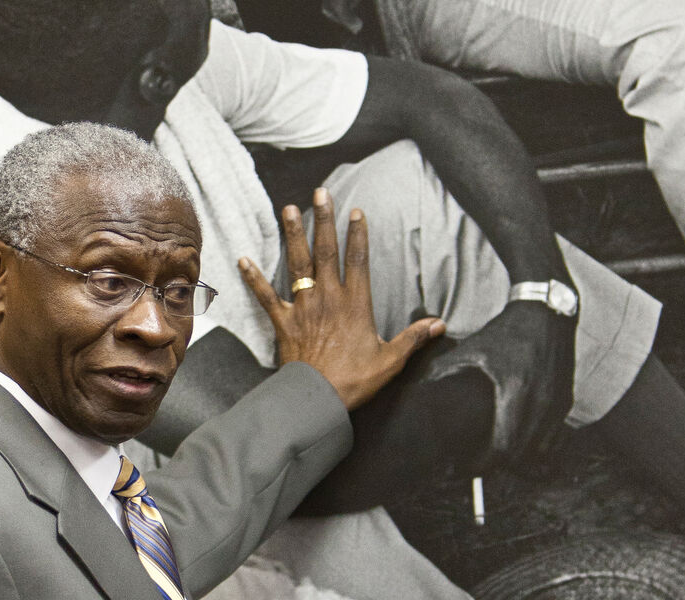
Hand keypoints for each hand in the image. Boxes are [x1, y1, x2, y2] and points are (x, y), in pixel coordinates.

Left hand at [238, 188, 444, 409]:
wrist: (318, 398)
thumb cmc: (356, 380)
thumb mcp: (391, 359)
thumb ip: (414, 338)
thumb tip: (441, 325)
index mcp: (355, 304)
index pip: (358, 260)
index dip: (358, 234)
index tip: (356, 211)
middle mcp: (328, 298)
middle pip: (326, 252)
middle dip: (325, 221)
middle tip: (321, 194)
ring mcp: (303, 308)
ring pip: (297, 265)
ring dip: (293, 236)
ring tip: (288, 209)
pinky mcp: (283, 322)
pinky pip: (266, 296)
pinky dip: (254, 278)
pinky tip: (243, 259)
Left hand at [427, 299, 575, 470]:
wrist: (546, 313)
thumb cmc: (507, 332)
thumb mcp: (474, 348)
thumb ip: (443, 368)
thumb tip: (416, 383)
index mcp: (515, 391)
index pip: (501, 446)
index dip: (482, 463)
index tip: (465, 467)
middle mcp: (540, 402)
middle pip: (519, 455)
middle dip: (496, 465)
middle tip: (474, 464)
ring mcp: (557, 403)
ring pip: (540, 450)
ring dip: (517, 459)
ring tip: (494, 455)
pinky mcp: (566, 401)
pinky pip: (553, 437)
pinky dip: (535, 446)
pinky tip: (517, 440)